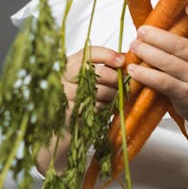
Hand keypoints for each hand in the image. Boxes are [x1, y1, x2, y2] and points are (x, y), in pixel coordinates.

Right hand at [36, 45, 123, 175]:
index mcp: (67, 66)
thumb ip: (103, 72)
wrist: (61, 134)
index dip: (106, 55)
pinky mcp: (66, 114)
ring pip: (94, 91)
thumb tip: (127, 62)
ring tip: (117, 100)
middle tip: (124, 85)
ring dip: (111, 96)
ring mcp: (61, 96)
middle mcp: (61, 78)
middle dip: (112, 78)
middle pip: (91, 72)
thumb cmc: (79, 106)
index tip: (122, 60)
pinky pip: (91, 108)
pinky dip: (104, 109)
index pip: (86, 54)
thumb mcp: (89, 84)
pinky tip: (108, 111)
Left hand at [127, 6, 187, 124]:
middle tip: (141, 31)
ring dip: (147, 53)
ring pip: (168, 62)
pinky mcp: (185, 94)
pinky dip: (146, 74)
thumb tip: (185, 11)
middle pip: (180, 45)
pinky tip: (134, 70)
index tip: (186, 9)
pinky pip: (162, 81)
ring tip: (134, 47)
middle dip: (157, 36)